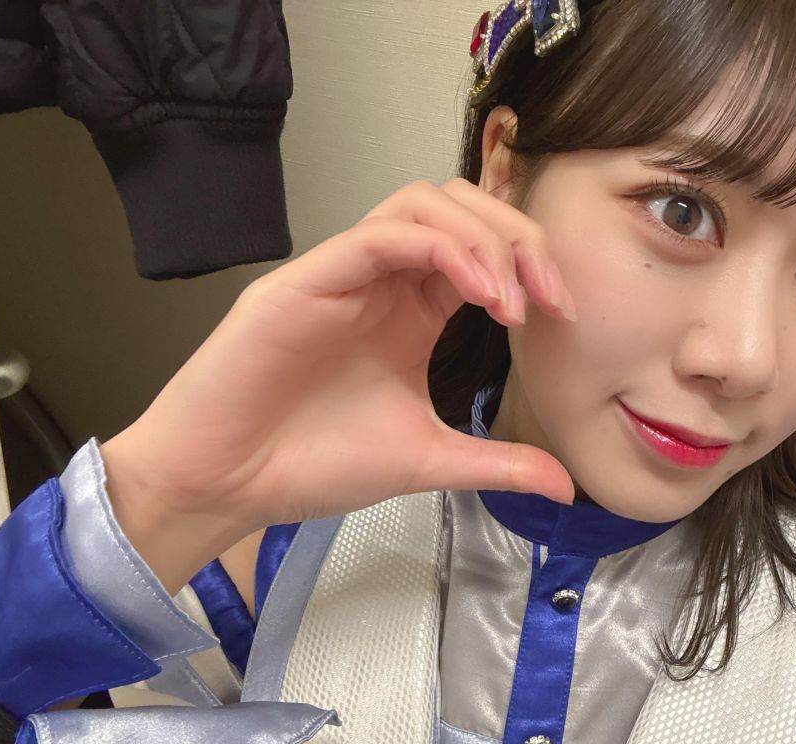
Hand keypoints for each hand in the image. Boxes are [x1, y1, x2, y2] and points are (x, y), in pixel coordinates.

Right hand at [102, 179, 576, 583]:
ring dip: (482, 238)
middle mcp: (382, 281)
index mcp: (411, 311)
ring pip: (422, 203)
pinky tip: (474, 292)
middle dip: (518, 237)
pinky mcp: (307, 280)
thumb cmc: (314, 466)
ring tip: (509, 300)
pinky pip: (380, 235)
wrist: (230, 486)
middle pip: (459, 208)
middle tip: (550, 295)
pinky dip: (439, 248)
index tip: (563, 313)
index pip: (479, 249)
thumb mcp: (428, 460)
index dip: (530, 263)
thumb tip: (565, 487)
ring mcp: (344, 274)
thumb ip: (497, 463)